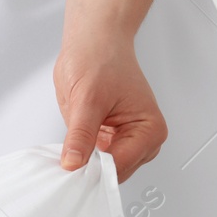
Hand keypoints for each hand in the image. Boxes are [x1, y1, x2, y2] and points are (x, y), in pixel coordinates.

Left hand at [53, 31, 166, 182]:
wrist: (94, 43)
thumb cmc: (100, 60)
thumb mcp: (87, 100)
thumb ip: (81, 135)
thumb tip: (74, 163)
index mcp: (150, 129)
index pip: (121, 166)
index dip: (94, 171)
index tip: (72, 171)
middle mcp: (144, 139)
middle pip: (115, 173)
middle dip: (89, 169)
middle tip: (67, 160)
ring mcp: (127, 141)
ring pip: (103, 171)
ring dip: (84, 164)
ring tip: (70, 147)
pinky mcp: (110, 140)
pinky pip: (95, 160)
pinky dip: (81, 157)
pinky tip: (72, 147)